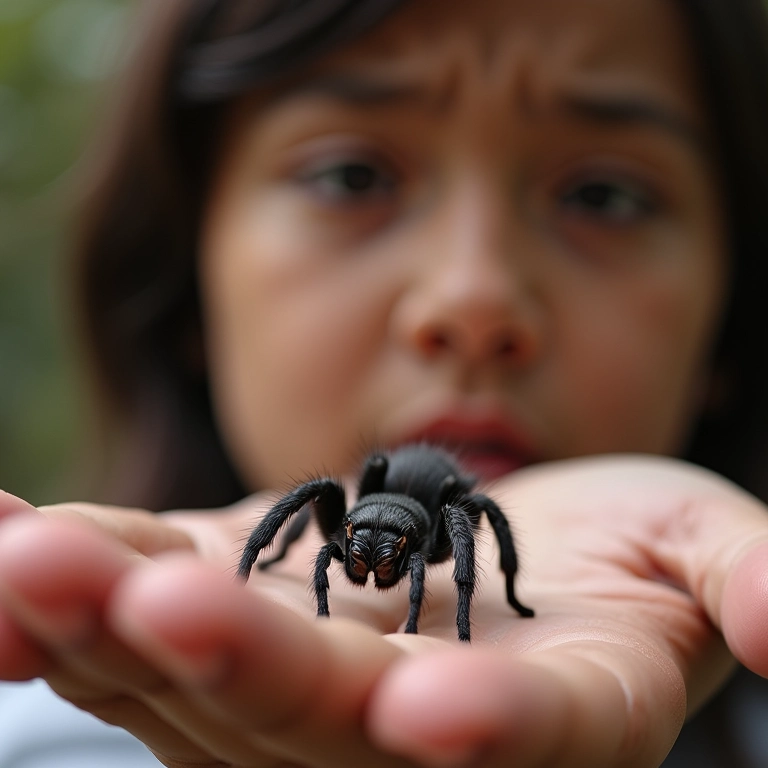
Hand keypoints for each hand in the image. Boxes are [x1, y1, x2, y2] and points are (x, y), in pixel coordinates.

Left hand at [1, 456, 766, 767]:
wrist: (518, 548)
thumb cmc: (627, 550)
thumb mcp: (699, 542)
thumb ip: (744, 571)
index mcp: (551, 710)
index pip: (528, 735)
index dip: (490, 725)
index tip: (428, 709)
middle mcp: (406, 726)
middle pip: (317, 713)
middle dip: (234, 659)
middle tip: (133, 592)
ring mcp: (303, 682)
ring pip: (194, 676)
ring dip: (105, 620)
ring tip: (22, 558)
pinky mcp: (238, 615)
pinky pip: (143, 607)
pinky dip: (71, 587)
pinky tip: (4, 541)